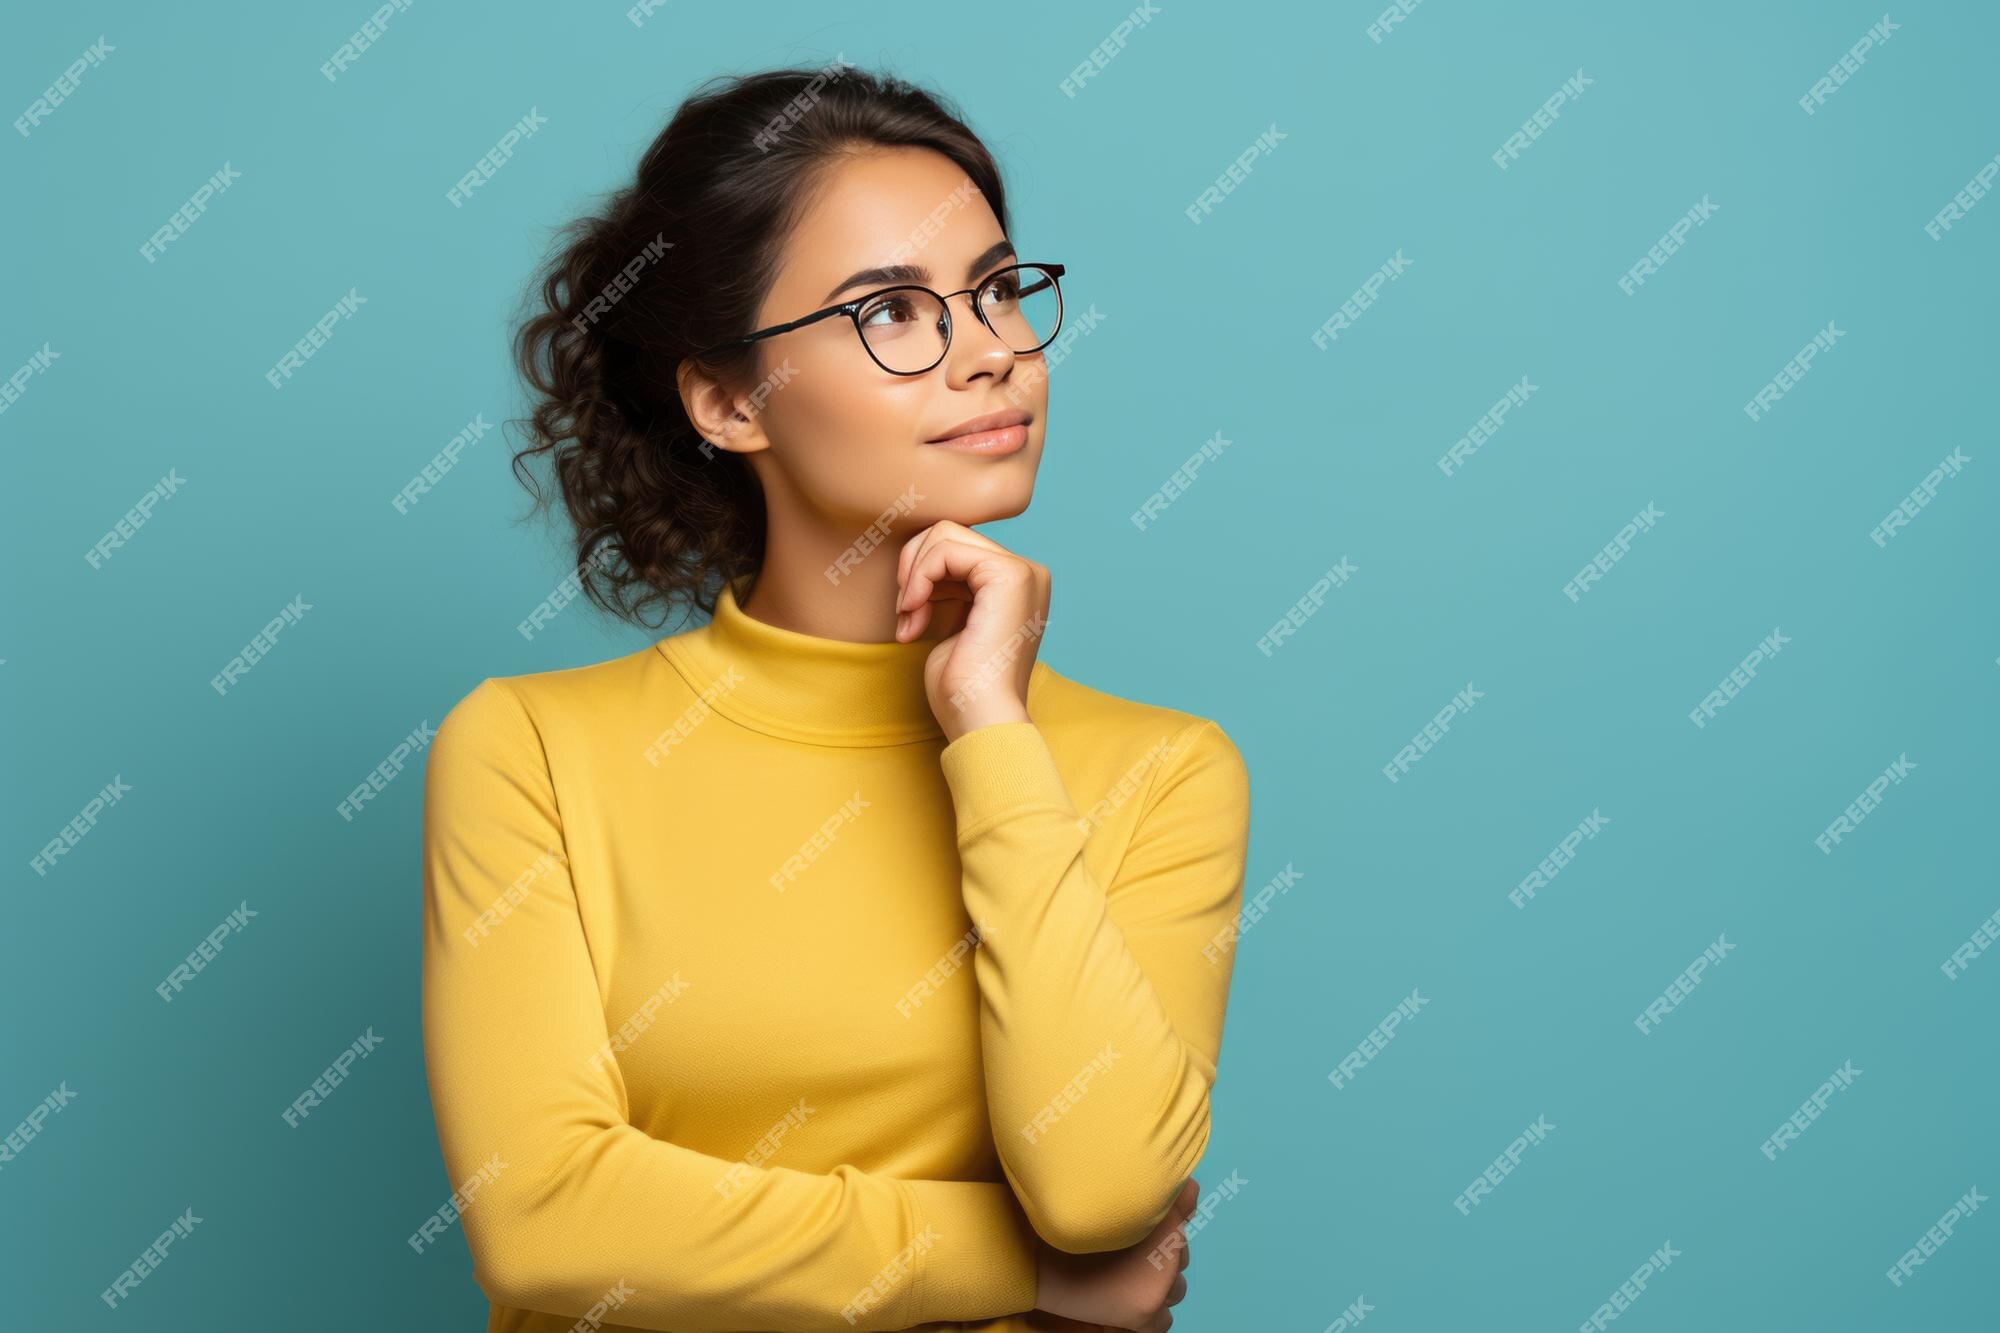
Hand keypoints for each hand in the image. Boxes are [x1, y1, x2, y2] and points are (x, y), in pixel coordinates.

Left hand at [893, 520, 1049, 742]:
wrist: (978, 719)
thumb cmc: (961, 688)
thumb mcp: (954, 623)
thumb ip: (950, 587)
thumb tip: (922, 552)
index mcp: (1016, 585)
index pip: (956, 546)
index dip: (920, 573)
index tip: (909, 615)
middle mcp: (1027, 573)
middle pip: (949, 533)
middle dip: (913, 568)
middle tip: (904, 612)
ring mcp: (1023, 572)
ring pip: (944, 534)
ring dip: (913, 575)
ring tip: (909, 617)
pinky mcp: (1009, 575)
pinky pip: (945, 549)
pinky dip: (918, 577)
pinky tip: (914, 612)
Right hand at [1032, 1178, 1197, 1331]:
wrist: (1040, 1261)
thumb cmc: (1077, 1227)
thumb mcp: (1120, 1206)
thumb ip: (1166, 1200)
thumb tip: (1194, 1188)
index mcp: (1164, 1228)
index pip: (1180, 1225)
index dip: (1162, 1224)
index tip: (1139, 1228)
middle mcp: (1166, 1263)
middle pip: (1179, 1258)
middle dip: (1162, 1255)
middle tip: (1131, 1250)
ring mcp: (1156, 1294)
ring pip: (1176, 1289)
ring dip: (1161, 1283)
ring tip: (1132, 1276)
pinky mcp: (1142, 1317)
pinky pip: (1163, 1321)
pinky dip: (1153, 1311)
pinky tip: (1134, 1300)